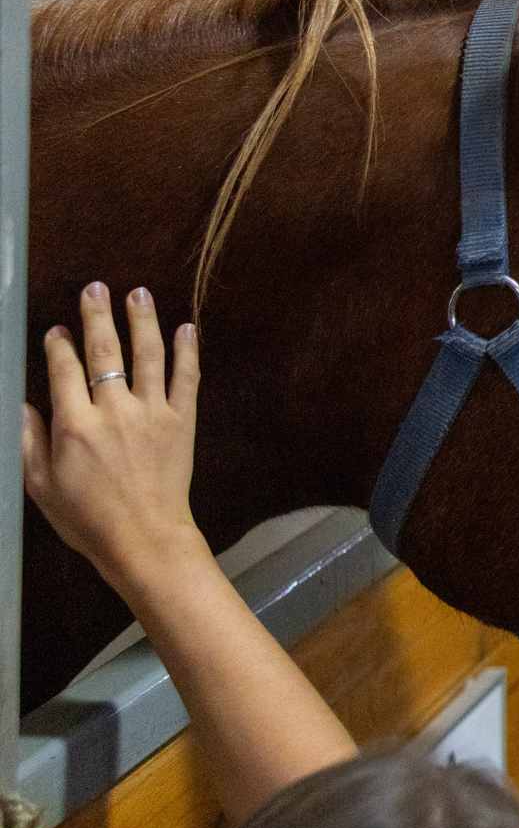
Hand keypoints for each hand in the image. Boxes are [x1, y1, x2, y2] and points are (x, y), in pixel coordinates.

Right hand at [23, 284, 207, 595]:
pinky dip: (188, 352)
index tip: (58, 330)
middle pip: (104, 352)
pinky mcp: (183, 424)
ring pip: (148, 356)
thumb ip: (28, 440)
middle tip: (96, 287)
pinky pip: (187, 379)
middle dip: (98, 316)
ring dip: (143, 321)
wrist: (144, 540)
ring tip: (138, 293)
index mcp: (74, 426)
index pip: (64, 370)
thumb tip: (21, 404)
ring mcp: (152, 415)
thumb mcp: (40, 484)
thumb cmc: (88, 518)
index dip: (60, 346)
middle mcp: (113, 412)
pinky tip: (188, 328)